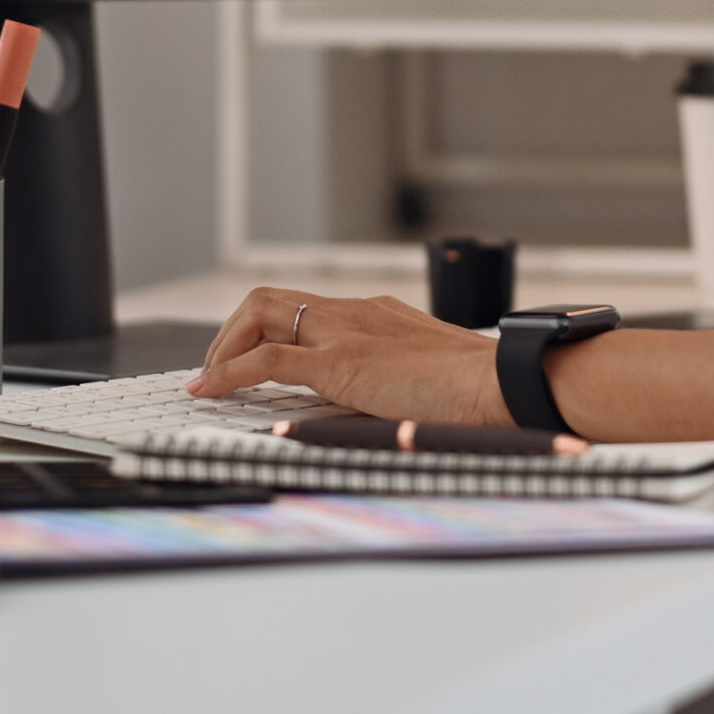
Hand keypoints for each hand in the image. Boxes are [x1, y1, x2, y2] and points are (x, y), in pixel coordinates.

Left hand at [188, 287, 507, 424]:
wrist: (505, 383)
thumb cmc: (483, 390)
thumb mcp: (432, 378)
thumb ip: (401, 385)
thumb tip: (384, 414)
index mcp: (379, 315)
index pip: (306, 308)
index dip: (266, 330)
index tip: (248, 357)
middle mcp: (358, 312)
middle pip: (271, 299)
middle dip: (232, 331)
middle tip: (216, 368)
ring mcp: (347, 333)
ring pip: (260, 314)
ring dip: (223, 345)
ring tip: (207, 378)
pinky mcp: (342, 363)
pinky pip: (266, 360)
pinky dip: (228, 372)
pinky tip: (210, 390)